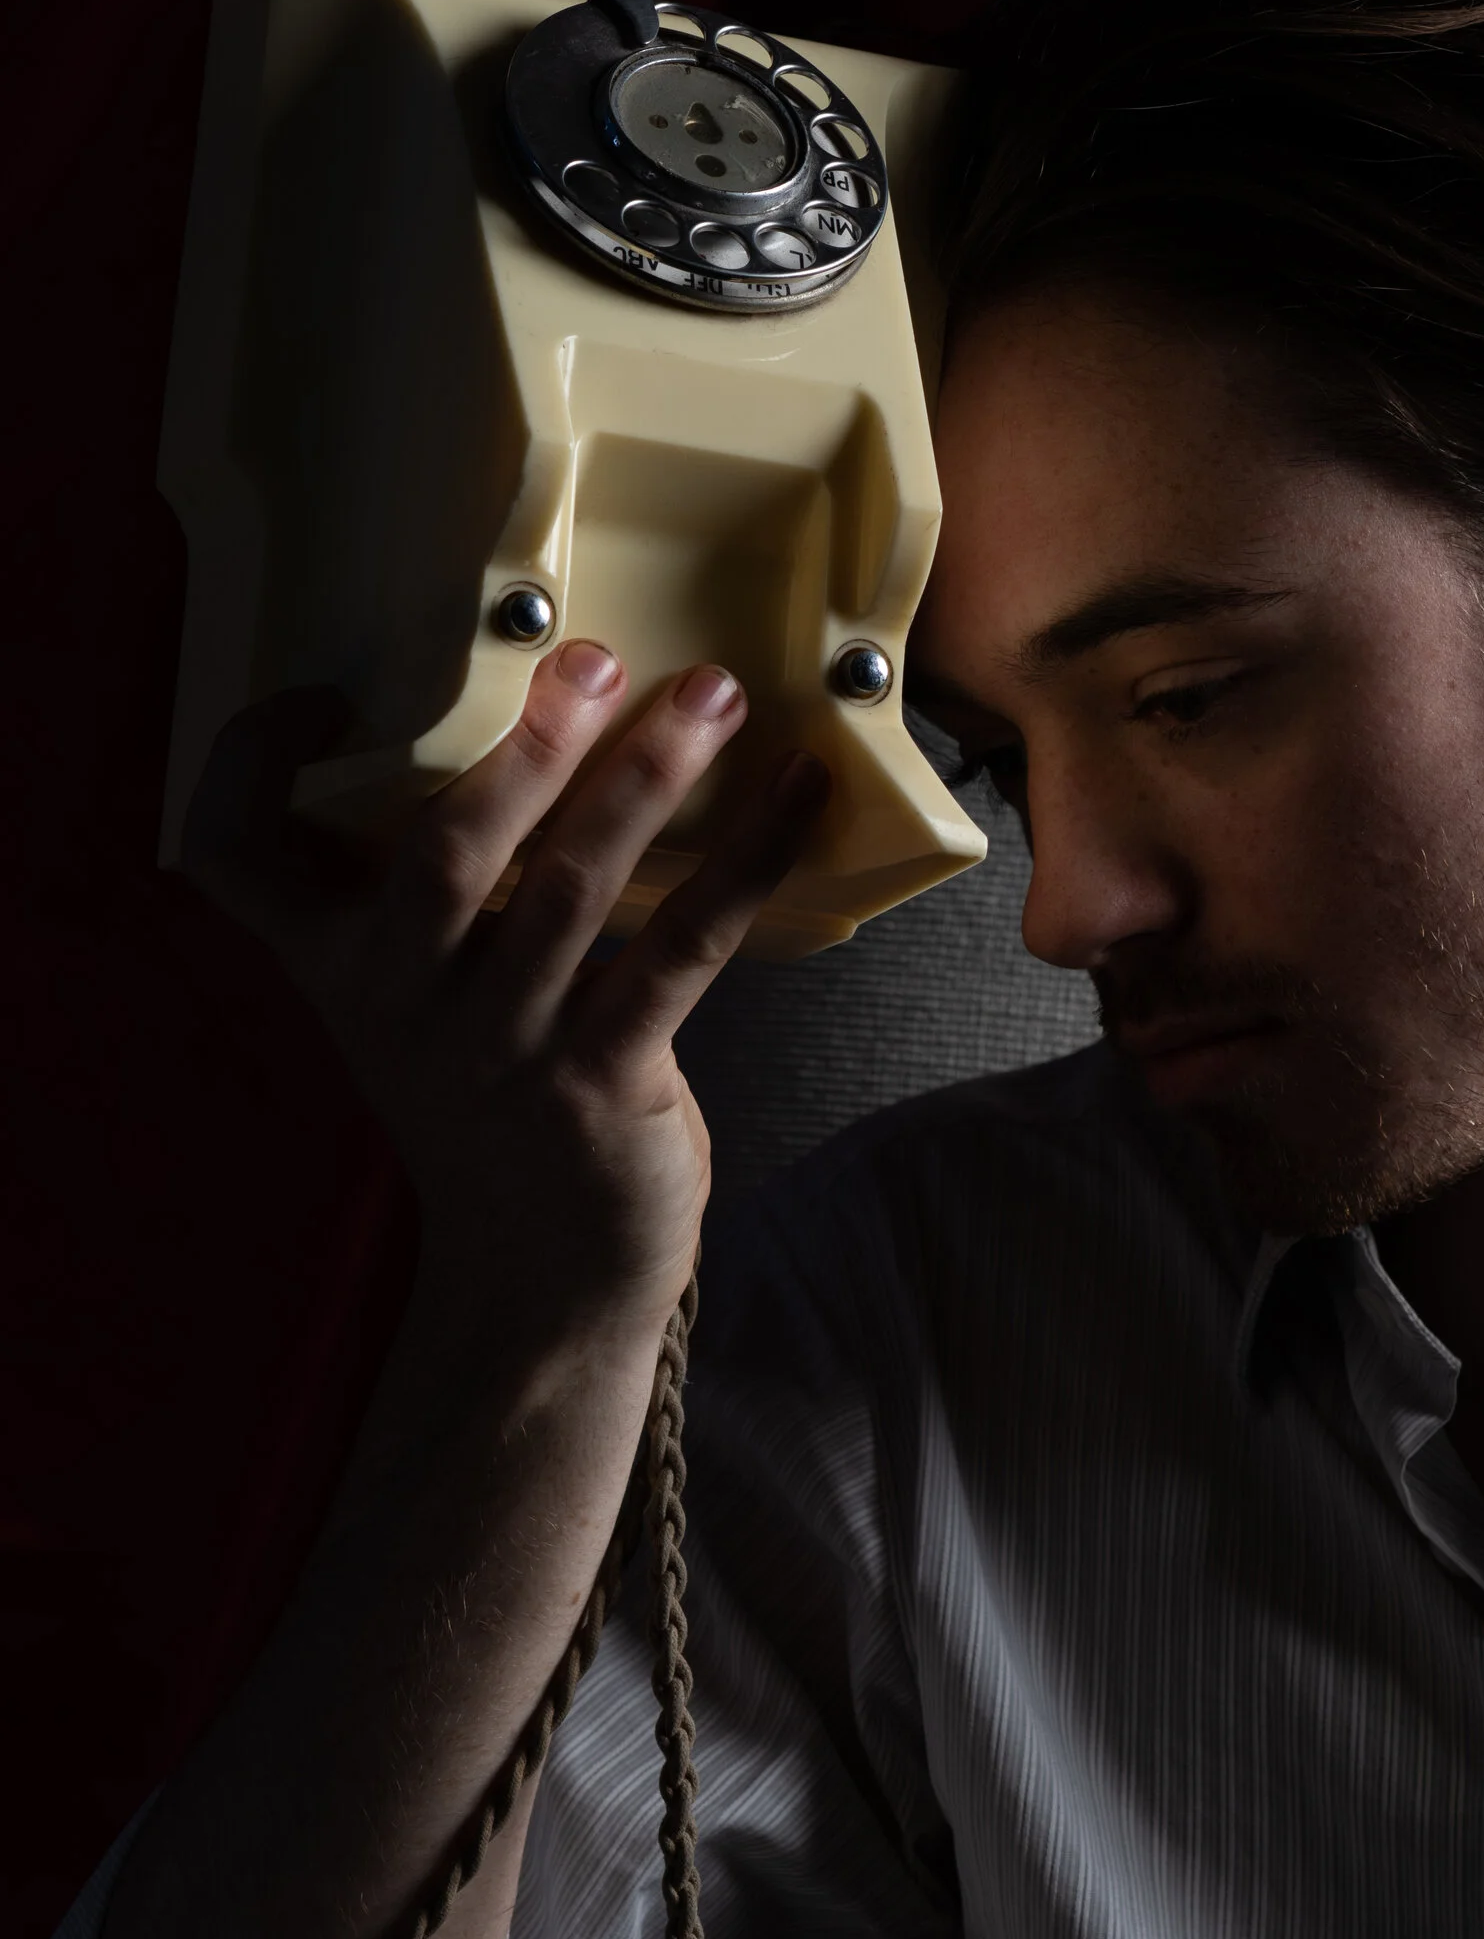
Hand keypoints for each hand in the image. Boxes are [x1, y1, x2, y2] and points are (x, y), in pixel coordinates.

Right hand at [182, 645, 830, 1334]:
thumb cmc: (491, 1101)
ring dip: (649, 783)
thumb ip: (439, 894)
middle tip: (593, 659)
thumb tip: (544, 715)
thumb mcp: (422, 1002)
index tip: (319, 694)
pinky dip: (746, 862)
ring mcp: (500, 1049)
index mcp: (338, 966)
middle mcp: (400, 1002)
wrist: (539, 1278)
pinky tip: (797, 793)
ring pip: (569, 892)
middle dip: (523, 748)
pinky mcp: (600, 1085)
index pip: (233, 859)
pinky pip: (680, 952)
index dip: (250, 765)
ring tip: (713, 696)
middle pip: (440, 854)